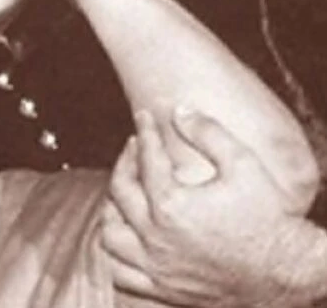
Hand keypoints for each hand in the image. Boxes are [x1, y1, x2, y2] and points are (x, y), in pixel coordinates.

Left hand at [102, 109, 319, 307]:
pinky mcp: (163, 290)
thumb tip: (179, 111)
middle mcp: (156, 239)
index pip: (145, 158)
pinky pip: (122, 273)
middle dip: (124, 162)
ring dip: (112, 210)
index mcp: (172, 206)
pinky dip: (117, 253)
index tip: (144, 118)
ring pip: (111, 236)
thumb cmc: (270, 219)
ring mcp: (157, 268)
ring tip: (125, 193)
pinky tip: (129, 236)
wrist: (289, 272)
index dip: (145, 132)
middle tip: (135, 148)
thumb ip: (208, 133)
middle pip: (119, 192)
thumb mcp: (245, 165)